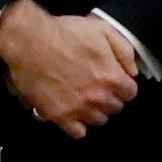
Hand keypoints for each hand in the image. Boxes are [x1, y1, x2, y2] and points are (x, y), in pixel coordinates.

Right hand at [0, 2, 136, 135]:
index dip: (123, 85)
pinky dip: (78, 125)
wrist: (29, 42)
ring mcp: (78, 109)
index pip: (130, 93)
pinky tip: (73, 113)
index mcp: (111, 77)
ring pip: (98, 120)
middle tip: (97, 86)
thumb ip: (124, 50)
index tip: (114, 79)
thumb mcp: (101, 29)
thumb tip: (132, 71)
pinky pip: (77, 132)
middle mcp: (98, 98)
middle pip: (115, 108)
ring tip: (84, 98)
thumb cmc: (65, 32)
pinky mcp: (59, 116)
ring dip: (95, 111)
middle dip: (109, 97)